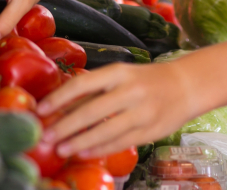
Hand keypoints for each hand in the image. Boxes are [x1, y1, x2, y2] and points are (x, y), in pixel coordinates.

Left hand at [37, 61, 203, 157]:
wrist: (186, 86)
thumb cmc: (145, 80)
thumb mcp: (120, 76)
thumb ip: (94, 89)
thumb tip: (59, 106)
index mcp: (120, 72)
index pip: (83, 83)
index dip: (59, 97)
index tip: (40, 109)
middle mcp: (131, 90)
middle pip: (92, 110)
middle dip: (65, 125)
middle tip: (45, 136)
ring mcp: (143, 112)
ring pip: (106, 131)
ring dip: (80, 142)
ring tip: (61, 150)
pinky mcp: (151, 131)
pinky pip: (120, 142)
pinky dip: (100, 149)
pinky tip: (84, 154)